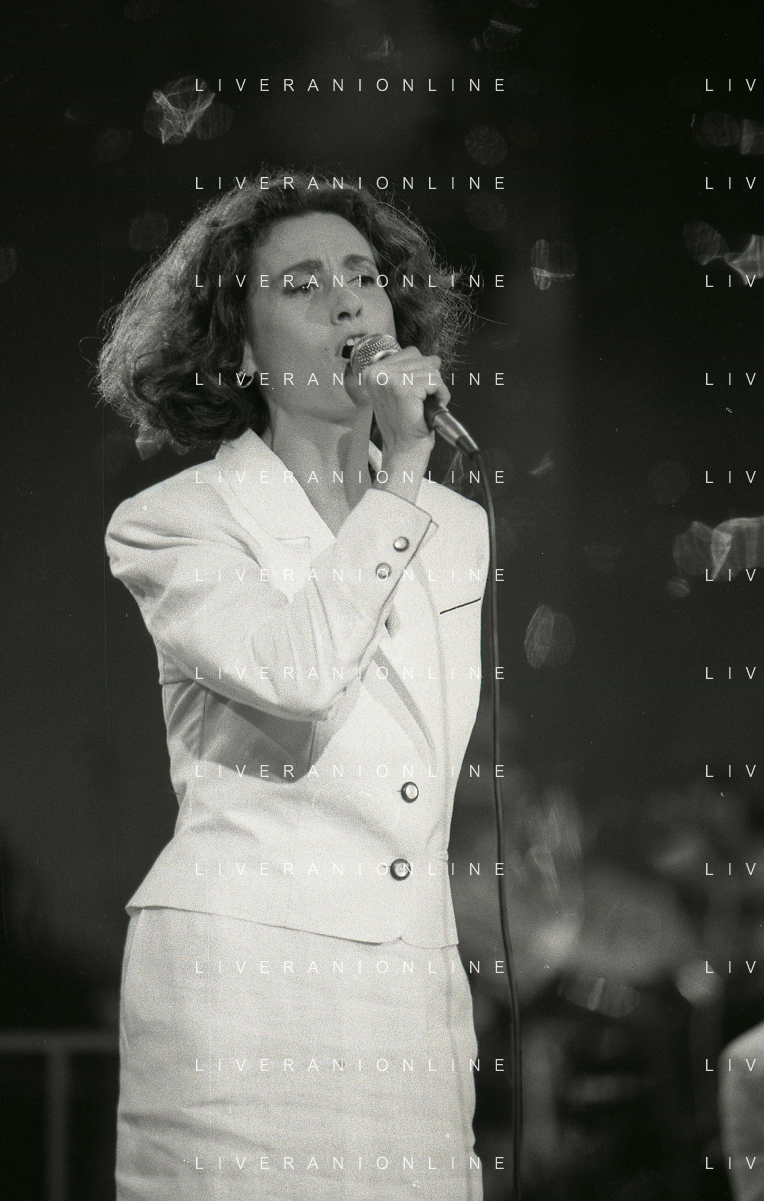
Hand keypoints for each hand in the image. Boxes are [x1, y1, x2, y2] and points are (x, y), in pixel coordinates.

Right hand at [345, 346, 449, 502]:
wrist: (405, 449)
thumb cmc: (405, 424)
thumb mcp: (405, 390)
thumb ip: (414, 370)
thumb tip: (434, 358)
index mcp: (373, 372)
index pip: (410, 352)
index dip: (421, 371)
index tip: (416, 392)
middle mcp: (376, 373)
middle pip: (421, 357)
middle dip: (430, 379)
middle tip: (421, 401)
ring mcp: (388, 380)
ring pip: (430, 369)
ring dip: (436, 389)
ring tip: (424, 406)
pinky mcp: (403, 389)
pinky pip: (434, 381)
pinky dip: (440, 395)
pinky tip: (428, 408)